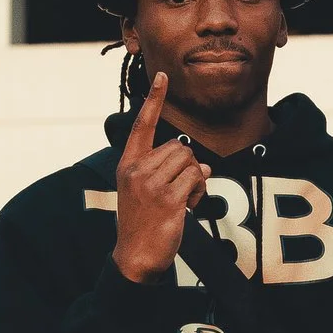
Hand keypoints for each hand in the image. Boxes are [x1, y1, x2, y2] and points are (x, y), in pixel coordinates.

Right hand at [112, 72, 208, 282]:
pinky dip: (200, 192)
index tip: (163, 76)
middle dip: (188, 165)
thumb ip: (166, 172)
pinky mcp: (168, 198)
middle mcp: (137, 170)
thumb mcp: (143, 191)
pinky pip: (198, 178)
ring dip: (195, 180)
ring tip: (183, 200)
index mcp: (128, 164)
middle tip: (179, 190)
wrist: (135, 256)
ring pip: (191, 160)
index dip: (154, 99)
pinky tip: (189, 207)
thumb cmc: (142, 222)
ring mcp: (151, 183)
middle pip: (179, 146)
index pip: (142, 125)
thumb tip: (203, 166)